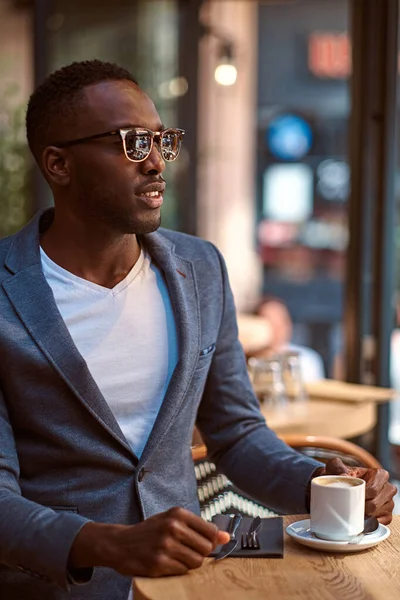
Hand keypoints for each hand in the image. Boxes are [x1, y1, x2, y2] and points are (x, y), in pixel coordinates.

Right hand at [70, 507, 229, 576]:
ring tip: (176, 556)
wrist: (121, 543)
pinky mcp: (159, 563)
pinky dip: (178, 570)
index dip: (210, 541)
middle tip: (186, 550)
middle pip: (205, 548)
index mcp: (177, 513)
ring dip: (189, 563)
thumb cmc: (150, 531)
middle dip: (200, 553)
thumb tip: (226, 537)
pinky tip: (167, 562)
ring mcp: (165, 546)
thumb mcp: (172, 521)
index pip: (210, 531)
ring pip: (196, 562)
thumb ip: (199, 527)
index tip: (203, 543)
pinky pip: (182, 571)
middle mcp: (172, 527)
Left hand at [322, 458, 396, 524]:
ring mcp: (389, 503)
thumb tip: (341, 474)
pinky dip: (369, 523)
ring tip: (353, 511)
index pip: (373, 489)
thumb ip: (336, 466)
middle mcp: (388, 488)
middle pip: (375, 503)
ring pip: (377, 514)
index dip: (362, 495)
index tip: (352, 496)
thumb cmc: (345, 476)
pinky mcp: (387, 515)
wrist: (346, 486)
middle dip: (361, 507)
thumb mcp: (338, 468)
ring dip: (364, 515)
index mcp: (380, 475)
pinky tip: (360, 519)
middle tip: (350, 506)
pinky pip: (380, 522)